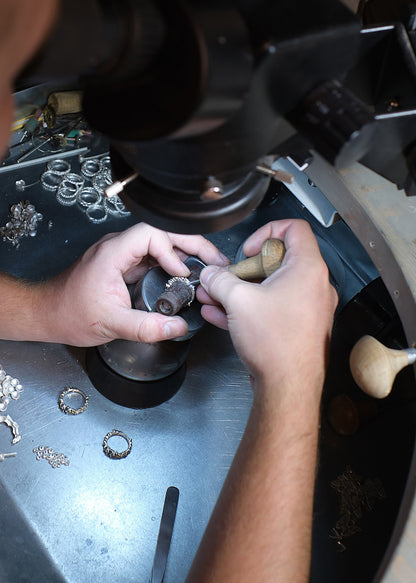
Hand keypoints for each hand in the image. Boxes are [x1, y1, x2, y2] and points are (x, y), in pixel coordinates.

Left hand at [42, 222, 227, 345]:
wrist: (47, 313)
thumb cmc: (68, 312)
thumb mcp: (111, 324)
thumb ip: (146, 327)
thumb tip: (177, 327)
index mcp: (112, 253)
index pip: (151, 234)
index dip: (172, 250)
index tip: (181, 273)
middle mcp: (117, 248)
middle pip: (161, 233)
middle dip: (191, 244)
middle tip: (214, 260)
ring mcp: (121, 256)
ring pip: (159, 244)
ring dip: (184, 253)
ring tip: (206, 267)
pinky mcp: (123, 265)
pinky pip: (152, 258)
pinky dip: (172, 265)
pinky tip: (184, 277)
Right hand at [197, 219, 337, 394]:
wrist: (288, 387)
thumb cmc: (277, 344)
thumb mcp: (238, 301)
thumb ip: (220, 280)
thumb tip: (211, 275)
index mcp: (307, 269)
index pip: (294, 229)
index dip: (267, 231)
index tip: (248, 249)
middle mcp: (312, 286)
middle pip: (277, 261)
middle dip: (243, 269)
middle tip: (226, 278)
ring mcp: (306, 308)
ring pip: (270, 288)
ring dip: (240, 290)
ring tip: (213, 296)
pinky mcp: (297, 327)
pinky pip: (271, 308)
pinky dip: (248, 308)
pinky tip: (220, 315)